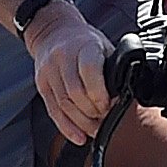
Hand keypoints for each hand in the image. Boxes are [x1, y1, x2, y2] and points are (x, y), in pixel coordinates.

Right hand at [28, 7, 112, 141]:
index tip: (108, 105)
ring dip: (81, 123)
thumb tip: (125, 95)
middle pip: (75, 94)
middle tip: (104, 120)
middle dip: (92, 112)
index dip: (100, 94)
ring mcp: (49, 71)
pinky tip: (79, 136)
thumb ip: (114, 68)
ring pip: (64, 105)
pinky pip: (53, 111)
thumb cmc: (84, 41)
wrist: (52, 30)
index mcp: (83, 46)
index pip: (89, 72)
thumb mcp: (104, 46)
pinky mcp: (41, 84)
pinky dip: (67, 127)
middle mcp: (63, 58)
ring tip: (95, 130)